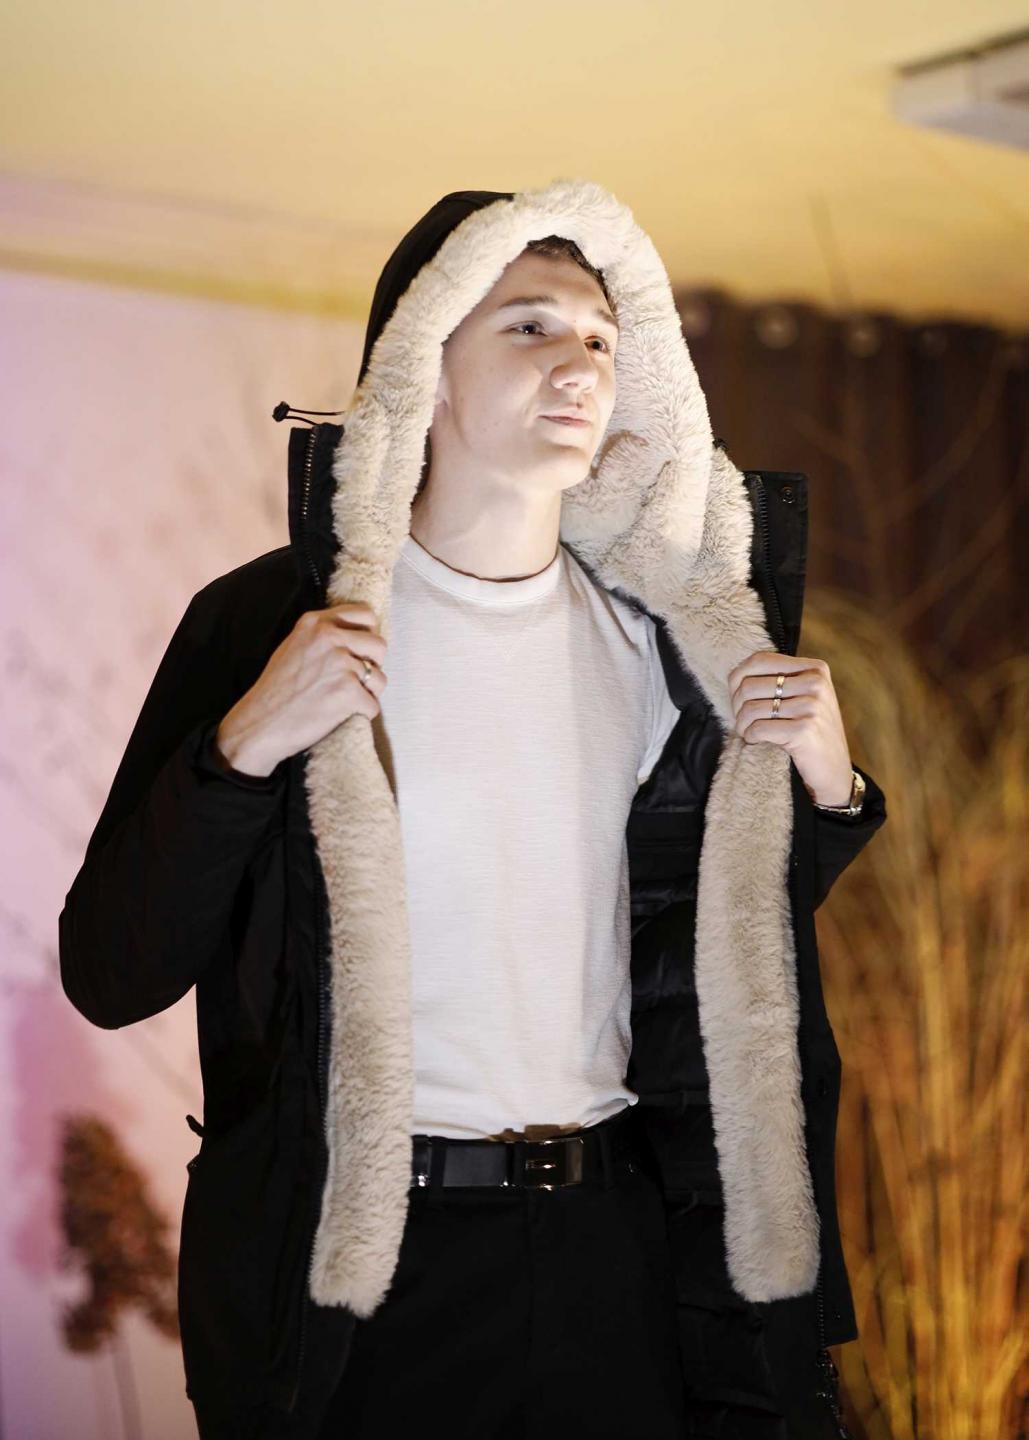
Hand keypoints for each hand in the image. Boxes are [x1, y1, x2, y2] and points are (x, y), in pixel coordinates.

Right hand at [214, 602, 388, 776]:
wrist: (259, 724)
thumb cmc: (275, 691)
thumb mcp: (293, 646)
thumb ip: (323, 636)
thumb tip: (358, 637)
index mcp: (315, 623)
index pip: (365, 615)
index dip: (368, 636)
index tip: (360, 651)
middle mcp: (330, 638)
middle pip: (379, 645)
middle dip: (373, 666)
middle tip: (354, 682)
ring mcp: (341, 664)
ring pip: (380, 678)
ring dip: (368, 693)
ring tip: (344, 701)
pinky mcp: (348, 692)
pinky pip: (373, 705)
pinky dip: (361, 714)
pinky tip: (340, 716)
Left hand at [727, 651, 853, 806]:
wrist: (834, 770)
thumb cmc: (811, 732)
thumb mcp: (804, 697)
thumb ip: (780, 680)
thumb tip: (736, 675)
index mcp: (815, 669)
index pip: (759, 660)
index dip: (738, 679)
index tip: (738, 698)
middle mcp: (815, 683)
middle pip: (750, 685)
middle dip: (737, 706)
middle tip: (743, 721)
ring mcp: (812, 706)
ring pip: (751, 708)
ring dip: (742, 724)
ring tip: (749, 732)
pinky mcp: (804, 730)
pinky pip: (758, 728)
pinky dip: (750, 736)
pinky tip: (756, 741)